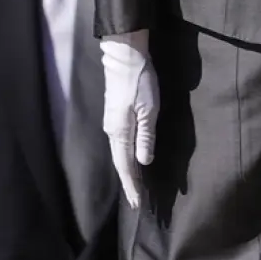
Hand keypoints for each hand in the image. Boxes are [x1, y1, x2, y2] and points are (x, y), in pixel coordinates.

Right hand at [100, 32, 159, 209]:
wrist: (124, 55)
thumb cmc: (140, 81)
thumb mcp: (149, 109)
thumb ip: (146, 136)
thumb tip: (144, 162)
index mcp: (120, 133)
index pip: (126, 166)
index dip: (132, 185)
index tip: (138, 204)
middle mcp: (112, 131)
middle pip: (119, 163)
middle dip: (128, 182)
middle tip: (136, 202)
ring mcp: (111, 122)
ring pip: (118, 154)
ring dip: (126, 171)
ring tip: (134, 185)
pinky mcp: (114, 114)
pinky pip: (119, 144)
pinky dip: (124, 157)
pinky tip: (130, 159)